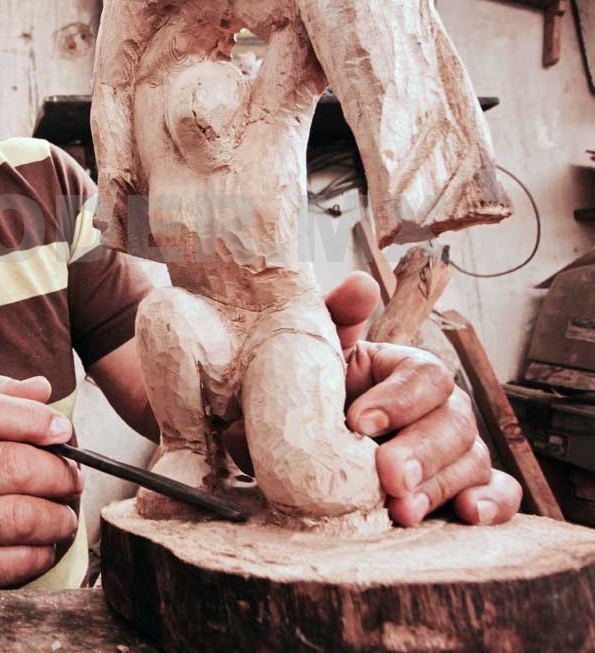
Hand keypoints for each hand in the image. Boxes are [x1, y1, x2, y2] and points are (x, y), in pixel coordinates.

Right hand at [0, 376, 81, 600]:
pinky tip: (43, 543)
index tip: (62, 429)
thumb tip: (41, 388)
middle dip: (57, 472)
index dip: (32, 417)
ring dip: (58, 516)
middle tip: (73, 479)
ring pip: (19, 517)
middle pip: (10, 465)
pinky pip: (14, 561)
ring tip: (65, 514)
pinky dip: (42, 551)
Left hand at [326, 272, 522, 525]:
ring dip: (440, 486)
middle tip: (387, 476)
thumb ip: (332, 317)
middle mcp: (440, 407)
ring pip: (473, 461)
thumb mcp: (312, 356)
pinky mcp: (464, 487)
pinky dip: (493, 503)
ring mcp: (457, 449)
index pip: (425, 376)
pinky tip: (469, 514)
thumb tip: (360, 285)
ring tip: (403, 509)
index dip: (398, 400)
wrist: (299, 453)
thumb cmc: (310, 397)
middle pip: (454, 423)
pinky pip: (499, 493)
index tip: (358, 423)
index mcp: (406, 371)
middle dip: (420, 452)